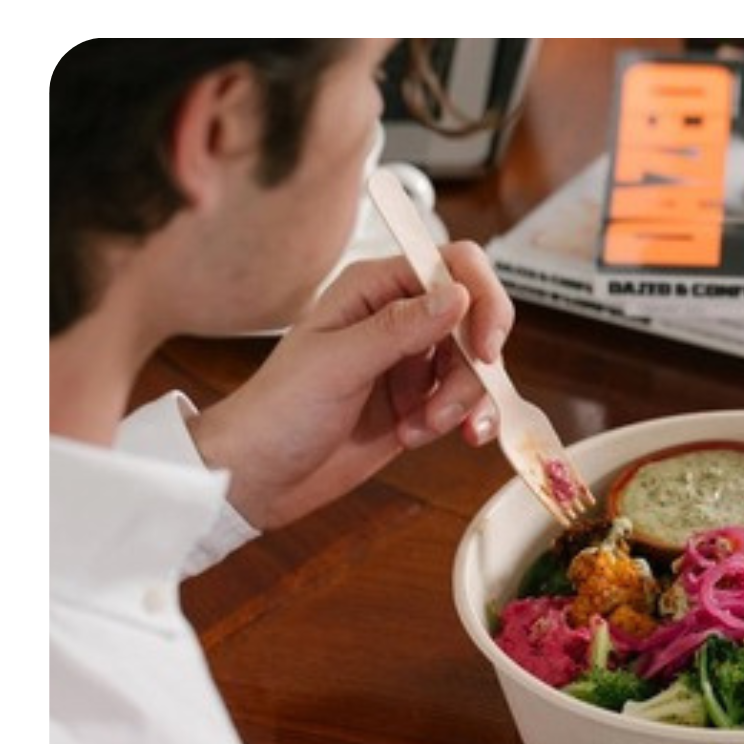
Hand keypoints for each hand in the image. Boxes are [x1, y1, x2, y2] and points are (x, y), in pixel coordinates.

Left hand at [189, 245, 515, 531]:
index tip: (486, 347)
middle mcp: (397, 318)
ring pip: (474, 365)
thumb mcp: (336, 364)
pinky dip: (459, 420)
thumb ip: (399, 328)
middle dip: (473, 366)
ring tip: (421, 426)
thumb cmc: (276, 412)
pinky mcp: (417, 400)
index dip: (481, 300)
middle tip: (450, 405)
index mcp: (373, 290)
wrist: (258, 475)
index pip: (454, 267)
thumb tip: (457, 296)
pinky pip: (464, 400)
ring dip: (461, 401)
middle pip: (474, 320)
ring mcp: (409, 361)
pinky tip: (426, 434)